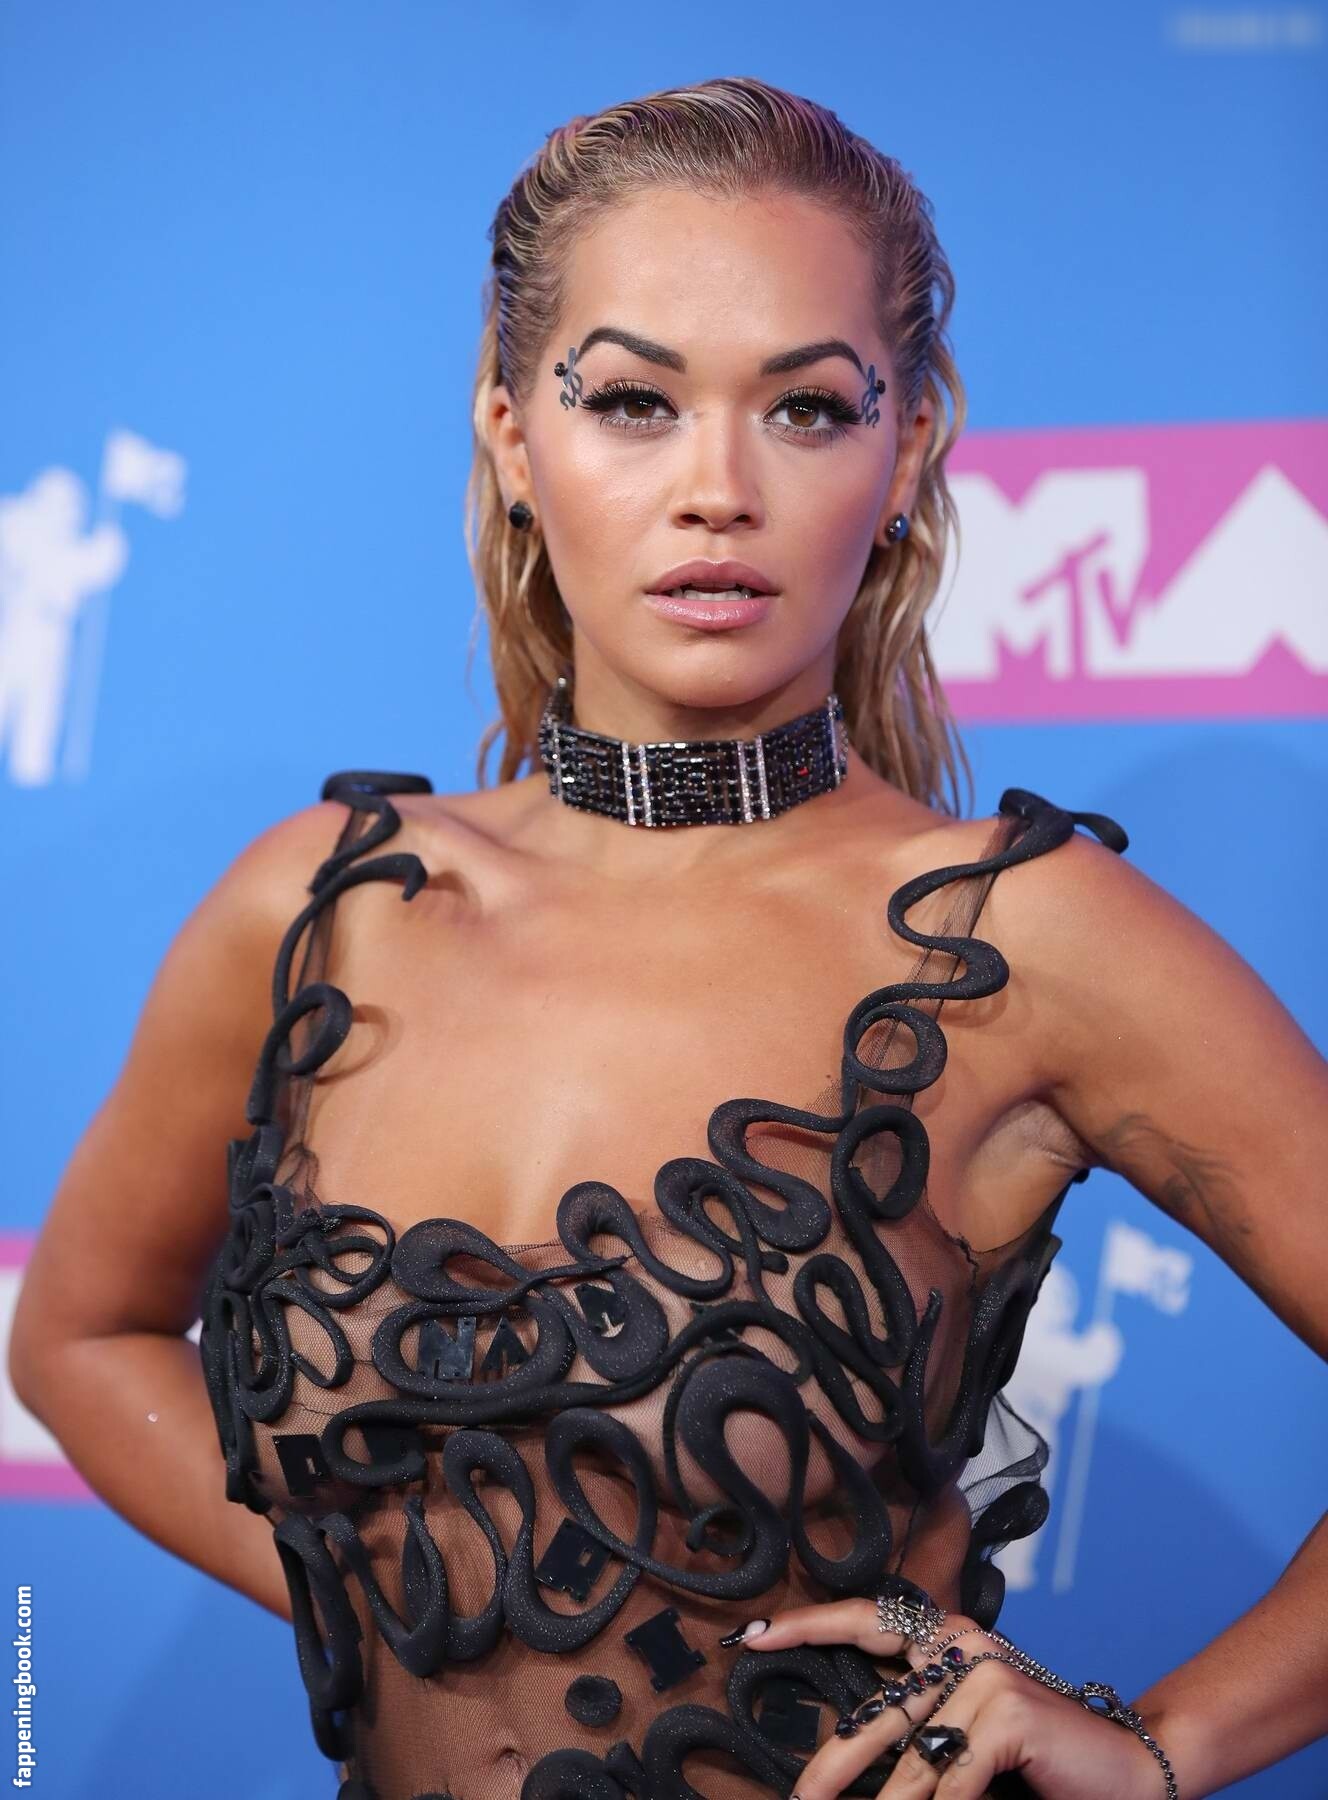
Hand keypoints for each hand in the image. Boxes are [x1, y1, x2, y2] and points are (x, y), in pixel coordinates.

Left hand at [723, 1599, 1165, 1799]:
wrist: (1130, 1771)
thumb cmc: (1039, 1761)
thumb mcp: (969, 1734)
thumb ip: (922, 1725)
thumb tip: (846, 1750)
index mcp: (949, 1638)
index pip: (866, 1621)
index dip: (807, 1625)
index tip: (751, 1637)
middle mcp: (963, 1644)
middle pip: (875, 1713)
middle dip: (830, 1768)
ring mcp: (985, 1672)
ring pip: (913, 1766)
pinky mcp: (1006, 1710)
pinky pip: (952, 1784)